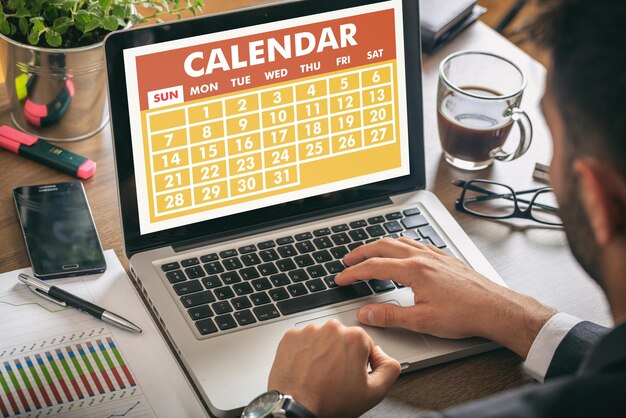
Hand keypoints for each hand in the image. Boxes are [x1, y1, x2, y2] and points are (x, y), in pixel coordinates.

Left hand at [268, 320, 400, 417]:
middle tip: (335, 376)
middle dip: (341, 354)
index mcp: (355, 338)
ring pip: (322, 338)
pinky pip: (302, 341)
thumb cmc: (330, 401)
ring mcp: (309, 331)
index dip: (360, 362)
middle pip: (342, 339)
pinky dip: (304, 352)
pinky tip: (306, 368)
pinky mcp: (291, 337)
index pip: (364, 345)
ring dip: (322, 352)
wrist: (296, 408)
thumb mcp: (374, 392)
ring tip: (318, 374)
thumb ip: (389, 369)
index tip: (352, 374)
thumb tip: (385, 357)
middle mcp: (332, 329)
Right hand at [335, 238, 554, 357]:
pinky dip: (400, 244)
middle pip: (383, 246)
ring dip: (380, 245)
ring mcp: (435, 255)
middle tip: (347, 260)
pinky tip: (402, 250)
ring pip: (400, 241)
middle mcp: (423, 257)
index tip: (341, 278)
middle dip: (361, 252)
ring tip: (369, 252)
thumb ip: (389, 316)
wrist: (495, 308)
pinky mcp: (445, 258)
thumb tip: (365, 314)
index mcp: (413, 270)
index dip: (353, 273)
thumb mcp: (421, 321)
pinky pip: (416, 242)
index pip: (374, 267)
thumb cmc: (465, 314)